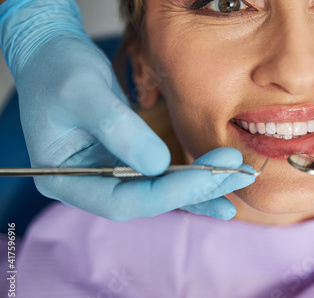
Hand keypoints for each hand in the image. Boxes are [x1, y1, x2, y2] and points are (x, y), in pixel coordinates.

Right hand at [0, 0, 254, 219]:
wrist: (54, 58)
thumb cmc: (58, 70)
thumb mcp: (84, 93)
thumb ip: (119, 130)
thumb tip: (160, 165)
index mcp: (65, 180)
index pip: (122, 200)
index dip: (168, 191)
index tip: (206, 173)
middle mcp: (89, 187)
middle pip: (147, 201)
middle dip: (194, 188)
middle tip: (235, 173)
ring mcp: (108, 178)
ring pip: (160, 193)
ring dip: (201, 187)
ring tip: (238, 179)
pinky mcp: (126, 165)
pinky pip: (161, 178)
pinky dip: (191, 182)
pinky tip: (219, 186)